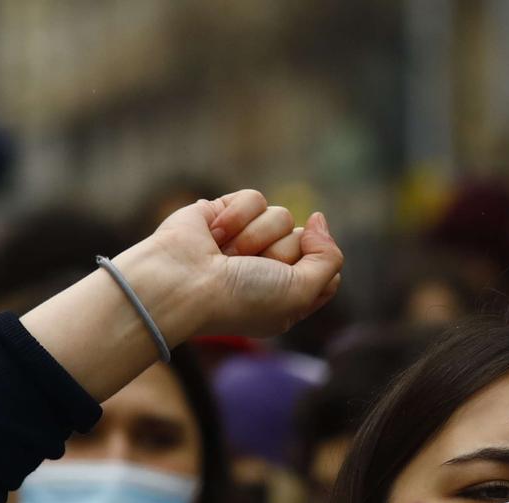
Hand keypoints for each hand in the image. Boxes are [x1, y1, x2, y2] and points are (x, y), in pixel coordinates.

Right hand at [127, 189, 342, 339]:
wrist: (181, 282)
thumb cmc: (239, 298)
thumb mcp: (300, 292)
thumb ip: (328, 259)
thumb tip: (318, 219)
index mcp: (286, 297)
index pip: (326, 271)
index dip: (315, 269)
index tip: (289, 281)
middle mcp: (267, 268)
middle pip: (304, 240)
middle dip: (279, 253)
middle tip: (248, 269)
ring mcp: (246, 239)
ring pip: (281, 215)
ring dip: (254, 236)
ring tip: (226, 254)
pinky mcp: (226, 213)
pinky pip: (254, 198)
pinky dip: (235, 216)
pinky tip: (214, 234)